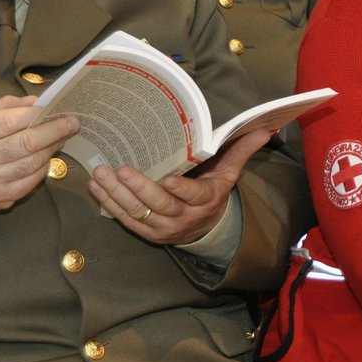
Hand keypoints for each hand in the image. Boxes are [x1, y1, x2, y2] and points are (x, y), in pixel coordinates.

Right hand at [0, 95, 78, 218]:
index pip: (9, 121)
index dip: (36, 114)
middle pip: (26, 143)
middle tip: (73, 122)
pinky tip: (49, 155)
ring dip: (53, 147)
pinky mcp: (2, 198)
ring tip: (64, 135)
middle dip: (54, 130)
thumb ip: (6, 107)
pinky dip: (44, 166)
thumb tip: (37, 102)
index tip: (55, 107)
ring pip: (33, 162)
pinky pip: (32, 180)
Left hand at [89, 127, 273, 244]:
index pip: (192, 195)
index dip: (179, 189)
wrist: (204, 230)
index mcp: (204, 200)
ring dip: (116, 194)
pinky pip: (124, 219)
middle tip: (121, 169)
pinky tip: (96, 186)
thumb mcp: (229, 173)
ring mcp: (161, 228)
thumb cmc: (213, 194)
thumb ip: (241, 151)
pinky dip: (108, 203)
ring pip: (136, 212)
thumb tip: (266, 130)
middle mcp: (182, 217)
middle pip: (158, 205)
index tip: (166, 179)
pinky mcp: (145, 232)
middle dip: (138, 188)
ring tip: (100, 173)